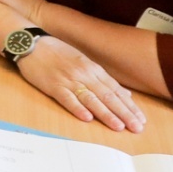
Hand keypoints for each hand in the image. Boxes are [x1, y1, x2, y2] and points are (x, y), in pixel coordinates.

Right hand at [17, 36, 146, 131]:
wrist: (32, 44)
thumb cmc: (57, 53)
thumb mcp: (83, 62)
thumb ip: (102, 79)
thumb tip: (123, 93)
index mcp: (93, 69)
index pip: (115, 90)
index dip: (129, 105)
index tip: (140, 118)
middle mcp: (84, 74)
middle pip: (108, 96)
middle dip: (124, 113)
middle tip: (137, 127)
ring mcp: (69, 80)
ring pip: (91, 99)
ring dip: (106, 114)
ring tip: (119, 126)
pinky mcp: (53, 86)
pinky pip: (67, 98)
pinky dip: (77, 108)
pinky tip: (87, 118)